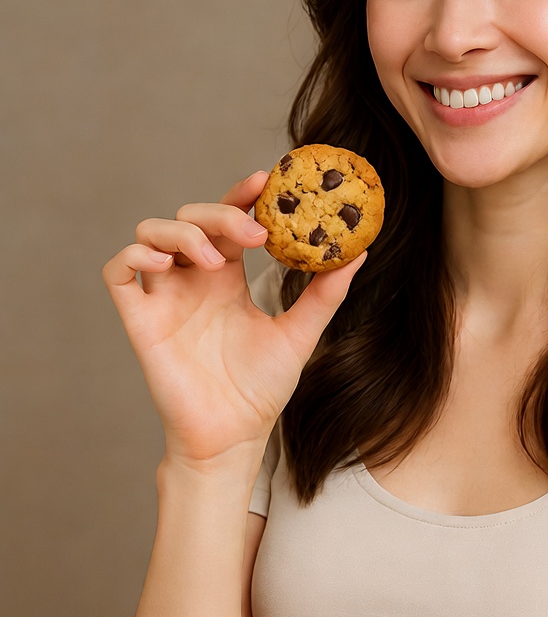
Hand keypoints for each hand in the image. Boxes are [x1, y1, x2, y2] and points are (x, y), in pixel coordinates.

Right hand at [103, 171, 364, 467]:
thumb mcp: (301, 332)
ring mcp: (165, 296)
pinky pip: (119, 271)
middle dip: (220, 213)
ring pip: (152, 232)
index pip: (229, 218)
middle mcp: (194, 278)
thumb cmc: (262, 387)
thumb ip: (326, 292)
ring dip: (181, 232)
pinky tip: (165, 265)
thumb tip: (360, 251)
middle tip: (256, 232)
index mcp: (228, 275)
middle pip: (192, 217)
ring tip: (214, 259)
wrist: (234, 436)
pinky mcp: (140, 319)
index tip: (266, 179)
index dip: (241, 194)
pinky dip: (136, 255)